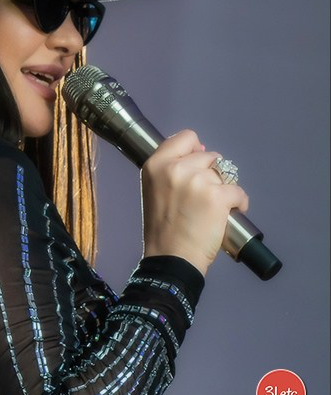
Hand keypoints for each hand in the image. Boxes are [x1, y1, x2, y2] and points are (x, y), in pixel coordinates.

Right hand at [140, 129, 249, 275]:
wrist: (171, 257)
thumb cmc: (161, 227)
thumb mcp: (154, 189)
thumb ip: (171, 170)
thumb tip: (202, 153)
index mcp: (155, 164)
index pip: (185, 138)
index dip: (195, 150)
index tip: (196, 167)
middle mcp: (176, 167)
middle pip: (208, 156)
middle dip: (211, 173)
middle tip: (203, 196)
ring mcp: (198, 181)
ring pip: (225, 173)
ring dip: (225, 188)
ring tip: (215, 207)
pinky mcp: (218, 196)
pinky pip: (239, 191)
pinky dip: (239, 202)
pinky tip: (230, 213)